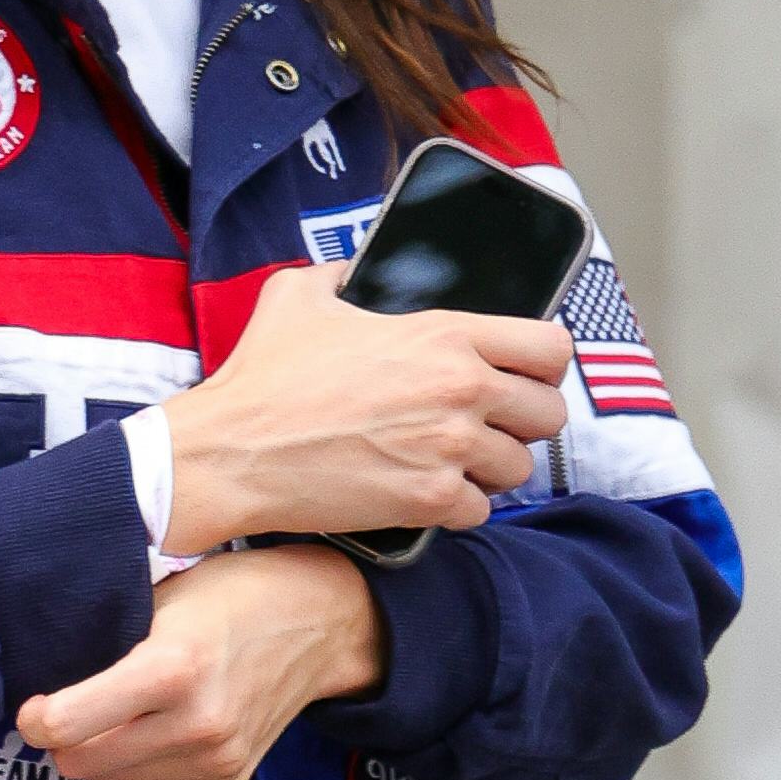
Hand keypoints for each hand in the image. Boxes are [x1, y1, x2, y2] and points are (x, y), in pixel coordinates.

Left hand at [16, 542, 383, 779]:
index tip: (36, 703)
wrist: (322, 624)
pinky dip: (140, 761)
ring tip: (123, 710)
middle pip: (80, 764)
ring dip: (102, 752)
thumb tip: (44, 675)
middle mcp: (196, 723)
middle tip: (71, 706)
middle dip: (65, 739)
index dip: (35, 717)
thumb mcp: (165, 596)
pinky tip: (159, 724)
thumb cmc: (233, 594)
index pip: (65, 725)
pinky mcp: (228, 779)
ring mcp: (216, 758)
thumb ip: (108, 639)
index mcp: (171, 667)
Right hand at [160, 261, 570, 555]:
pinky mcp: (428, 501)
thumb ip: (344, 272)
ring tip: (456, 461)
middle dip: (525, 421)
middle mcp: (460, 391)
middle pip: (549, 413)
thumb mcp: (299, 295)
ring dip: (491, 467)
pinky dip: (457, 507)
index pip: (550, 346)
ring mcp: (448, 449)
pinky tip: (427, 492)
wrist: (230, 453)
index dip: (544, 363)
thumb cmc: (262, 376)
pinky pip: (478, 511)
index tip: (526, 374)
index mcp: (445, 334)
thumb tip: (357, 268)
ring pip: (518, 468)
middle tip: (491, 424)